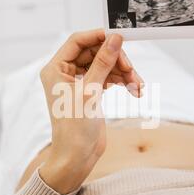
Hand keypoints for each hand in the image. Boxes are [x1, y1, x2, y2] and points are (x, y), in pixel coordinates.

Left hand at [39, 29, 143, 193]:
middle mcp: (65, 73)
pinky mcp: (91, 93)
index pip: (77, 42)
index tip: (119, 38)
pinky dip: (122, 82)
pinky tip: (134, 90)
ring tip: (138, 86)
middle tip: (131, 70)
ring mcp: (79, 83)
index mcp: (55, 69)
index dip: (98, 37)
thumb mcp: (90, 91)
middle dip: (116, 60)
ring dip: (123, 73)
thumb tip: (115, 39)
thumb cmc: (74, 128)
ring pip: (105, 66)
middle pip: (95, 53)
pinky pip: (108, 78)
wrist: (77, 156)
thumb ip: (103, 63)